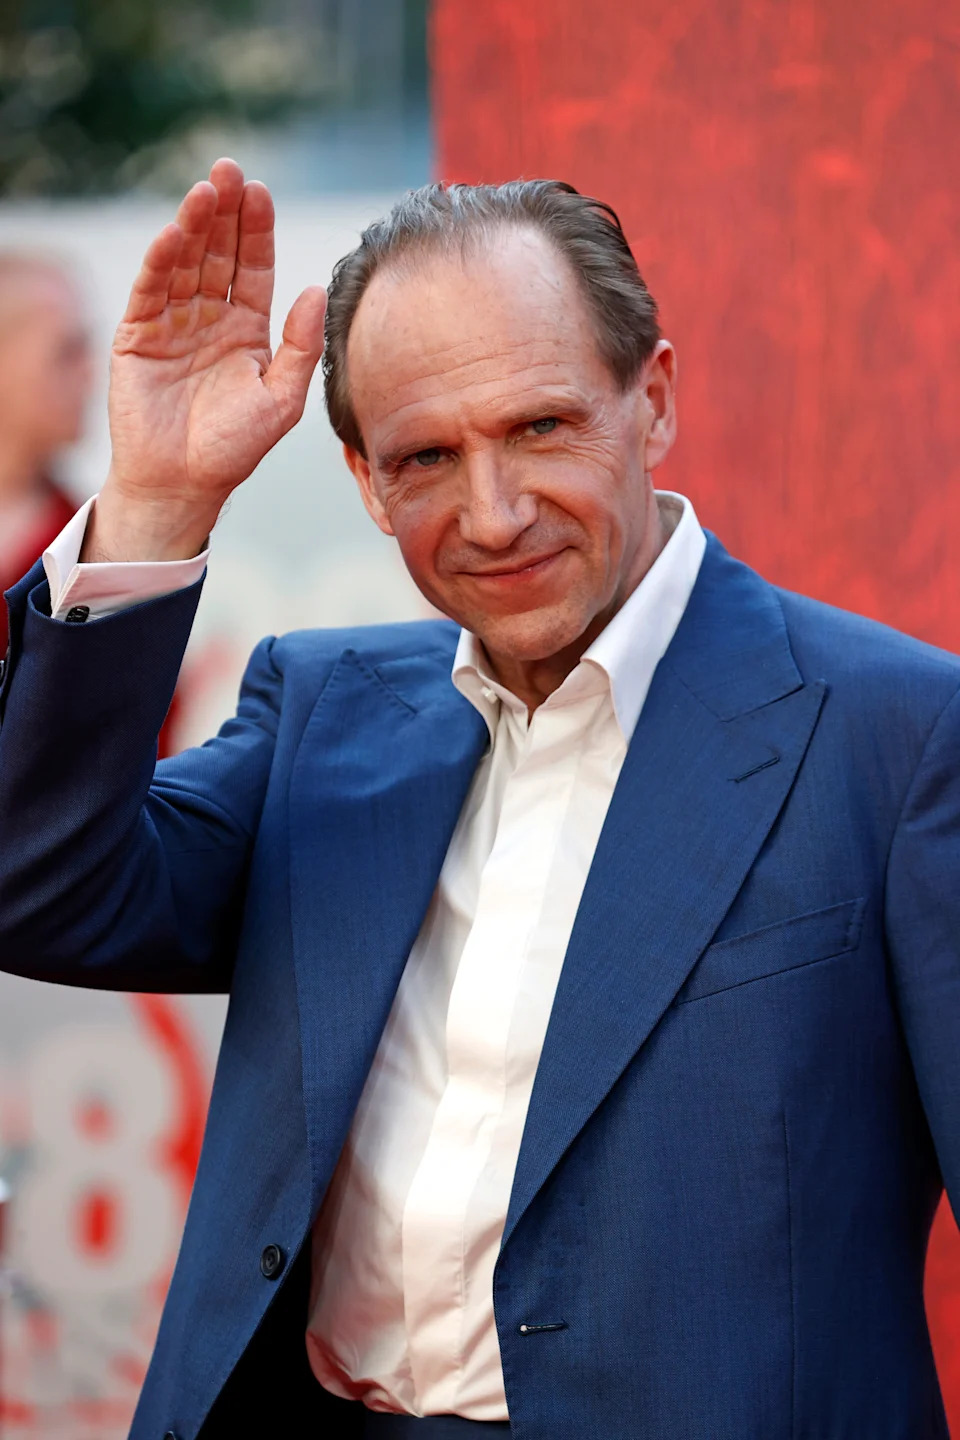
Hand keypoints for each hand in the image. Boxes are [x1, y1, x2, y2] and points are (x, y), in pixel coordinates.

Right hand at [85, 158, 326, 561]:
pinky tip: (173, 233)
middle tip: (230, 171)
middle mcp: (211, 319)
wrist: (183, 483)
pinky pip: (150, 290)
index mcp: (248, 330)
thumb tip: (316, 290)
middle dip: (225, 212)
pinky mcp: (138, 335)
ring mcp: (173, 323)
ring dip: (193, 226)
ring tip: (205, 191)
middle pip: (219, 253)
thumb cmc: (235, 447)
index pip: (254, 268)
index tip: (261, 193)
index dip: (256, 231)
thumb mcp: (282, 399)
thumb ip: (301, 346)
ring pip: (184, 263)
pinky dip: (161, 260)